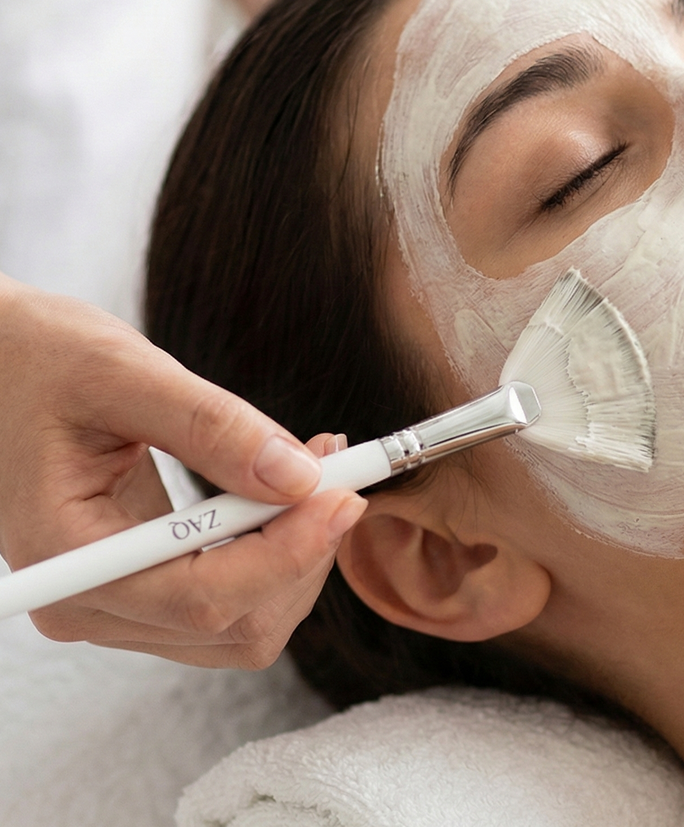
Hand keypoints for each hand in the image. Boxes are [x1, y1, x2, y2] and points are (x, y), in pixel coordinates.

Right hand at [0, 274, 365, 667]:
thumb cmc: (41, 357)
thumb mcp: (125, 373)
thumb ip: (212, 427)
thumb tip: (299, 477)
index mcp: (68, 558)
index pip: (203, 596)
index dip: (290, 552)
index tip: (345, 492)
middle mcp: (88, 602)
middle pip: (235, 623)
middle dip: (304, 551)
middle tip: (340, 467)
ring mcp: (116, 601)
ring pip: (243, 622)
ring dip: (298, 553)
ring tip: (320, 468)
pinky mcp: (143, 582)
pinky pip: (231, 595)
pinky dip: (277, 550)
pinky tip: (293, 489)